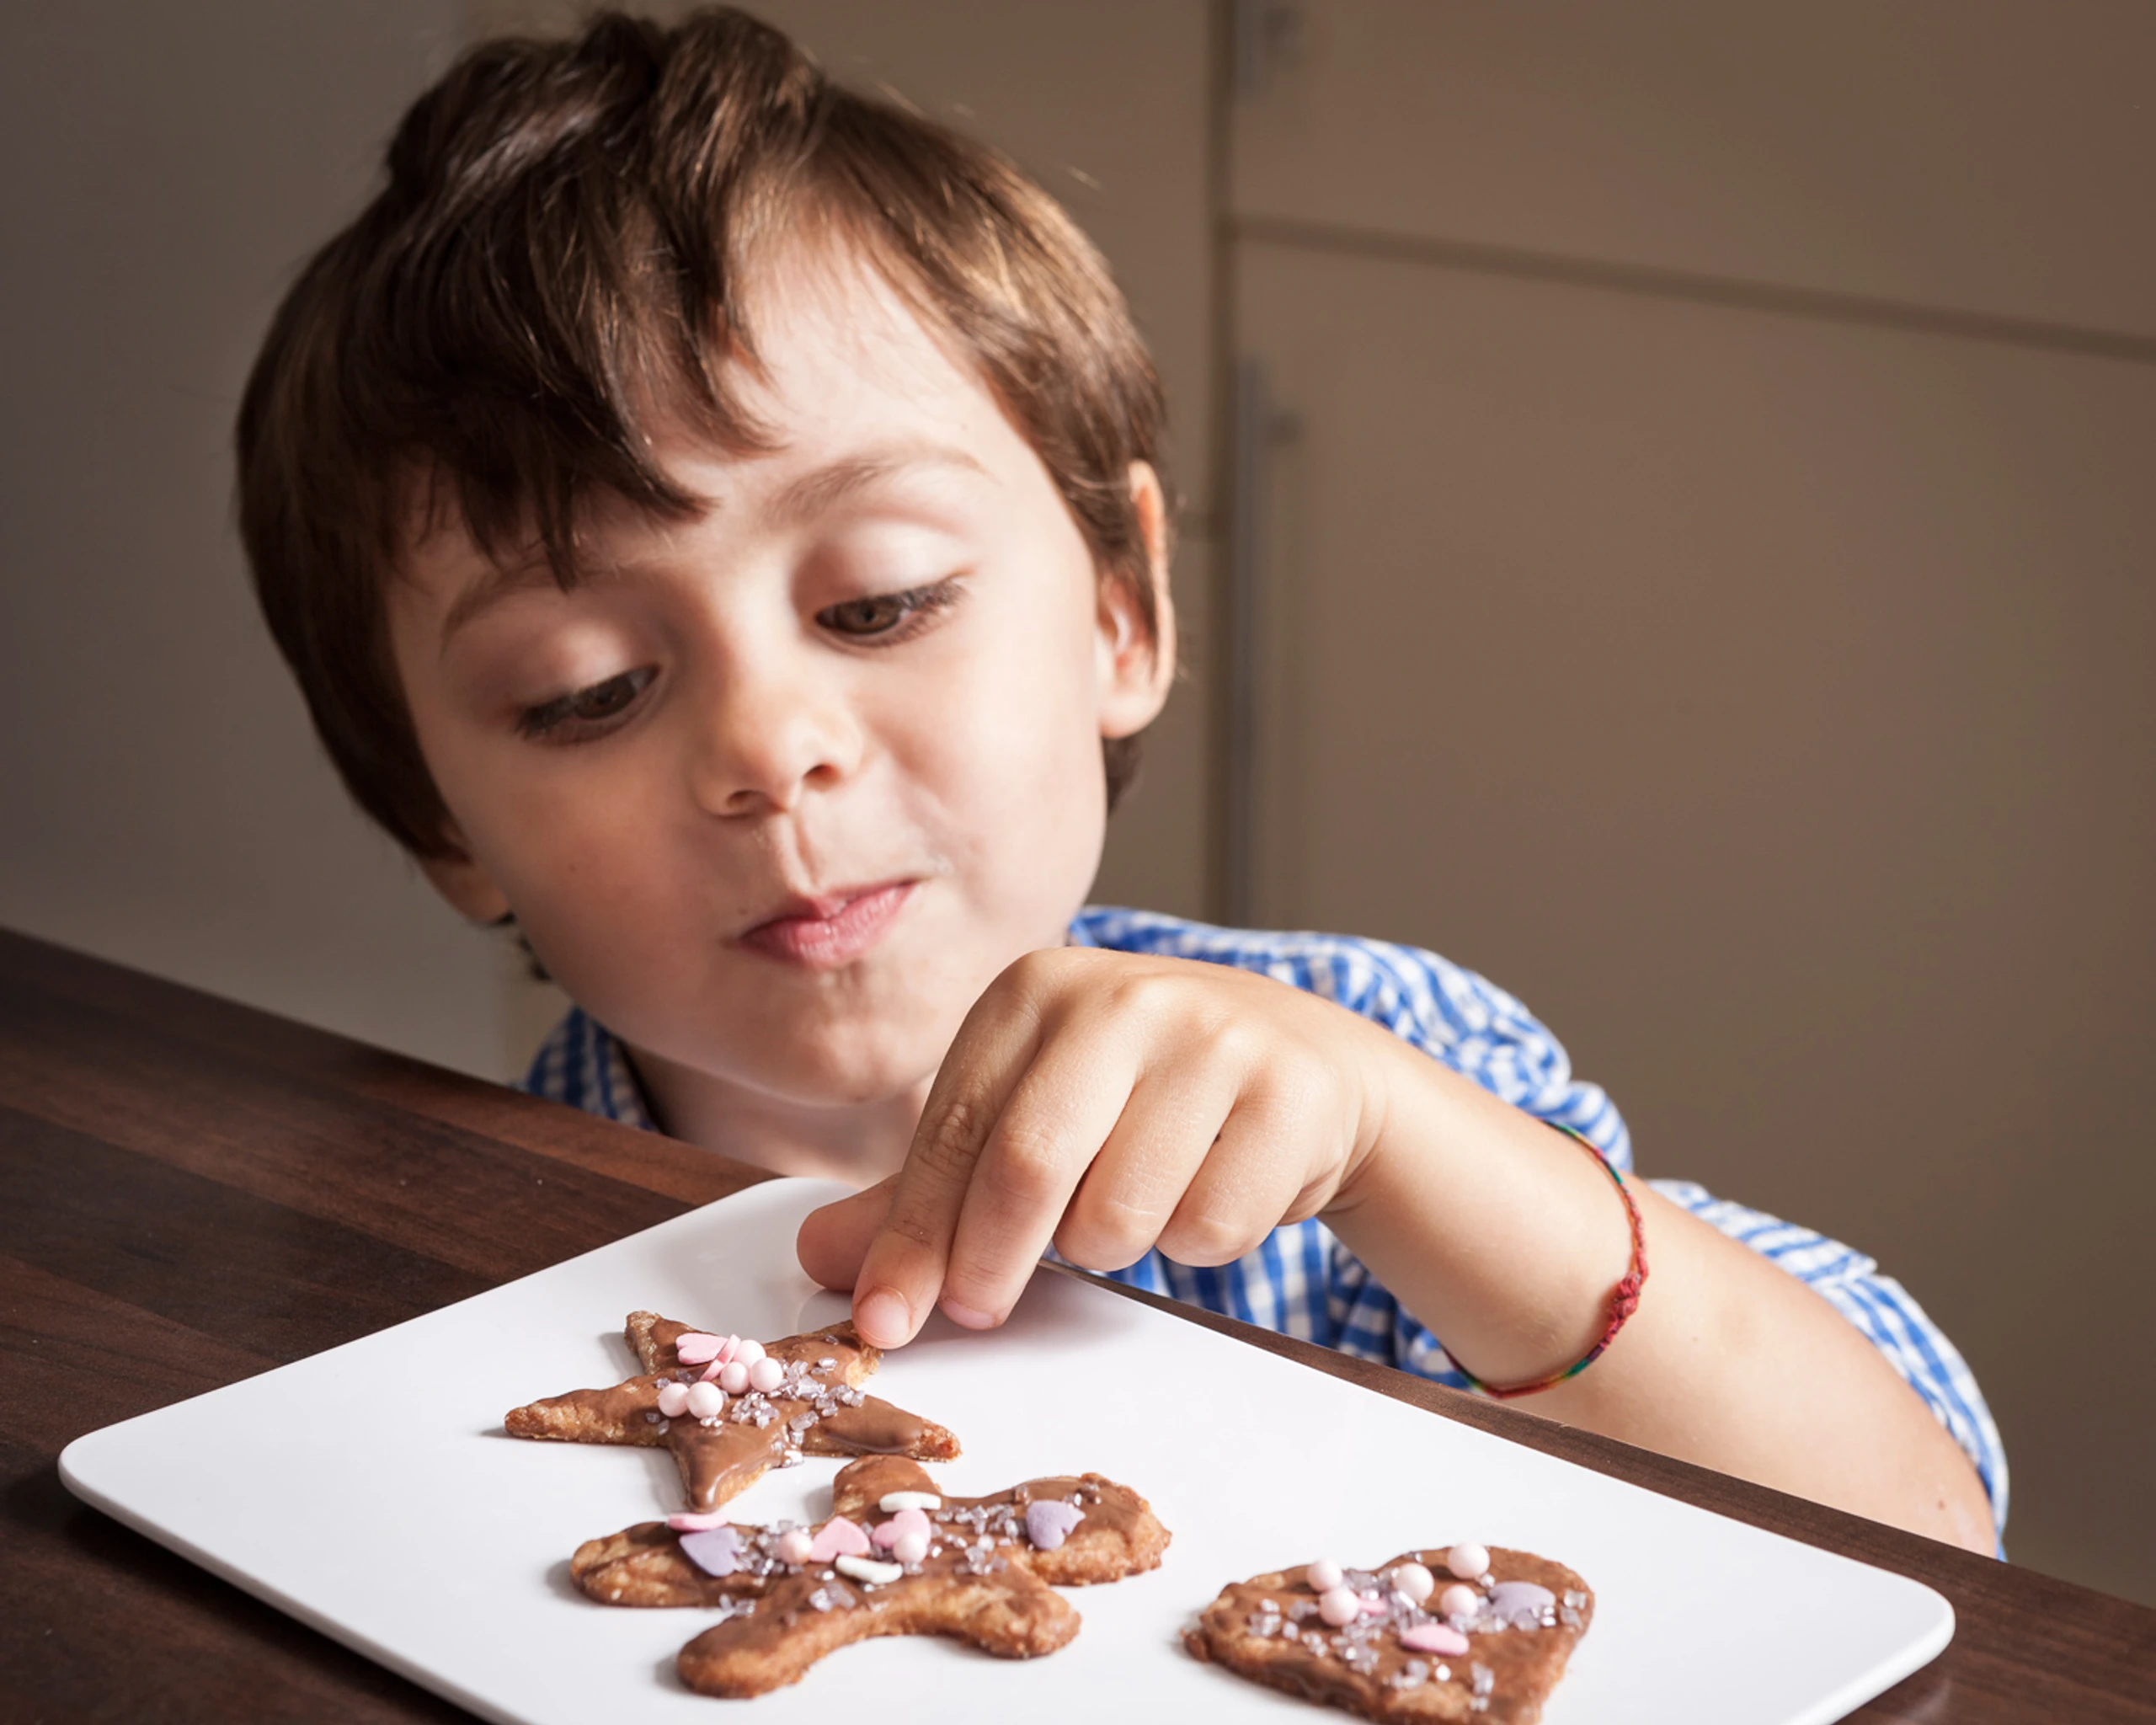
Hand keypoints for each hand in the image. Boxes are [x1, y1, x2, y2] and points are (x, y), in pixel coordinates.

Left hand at [795, 946, 1399, 1346]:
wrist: (1308, 1067)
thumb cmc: (1142, 1097)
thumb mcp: (1031, 1117)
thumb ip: (930, 1189)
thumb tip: (821, 1256)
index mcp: (1035, 991)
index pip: (952, 1130)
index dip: (913, 1238)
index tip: (885, 1320)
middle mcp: (1121, 996)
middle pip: (1028, 1165)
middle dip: (992, 1263)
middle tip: (983, 1309)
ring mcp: (1214, 1037)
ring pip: (1122, 1214)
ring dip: (1117, 1244)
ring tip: (1141, 1199)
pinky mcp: (1288, 1093)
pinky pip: (1212, 1227)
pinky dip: (1201, 1242)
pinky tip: (1215, 1187)